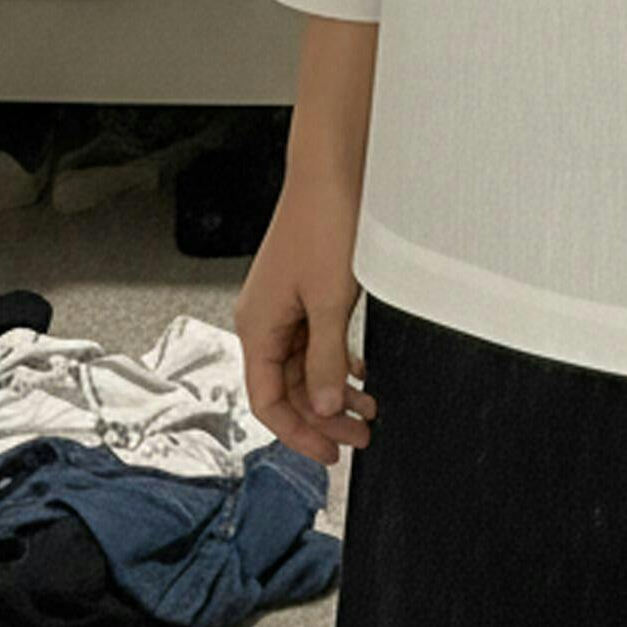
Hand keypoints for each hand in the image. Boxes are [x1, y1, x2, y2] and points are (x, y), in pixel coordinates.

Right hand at [234, 176, 377, 465]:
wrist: (336, 171)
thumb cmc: (324, 222)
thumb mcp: (329, 300)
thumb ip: (326, 358)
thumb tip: (325, 408)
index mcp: (257, 326)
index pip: (267, 401)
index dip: (298, 434)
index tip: (331, 455)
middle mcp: (264, 319)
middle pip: (289, 389)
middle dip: (324, 418)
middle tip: (362, 438)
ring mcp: (285, 306)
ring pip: (306, 367)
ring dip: (335, 392)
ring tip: (370, 410)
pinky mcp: (306, 291)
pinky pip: (316, 342)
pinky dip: (338, 362)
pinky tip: (361, 372)